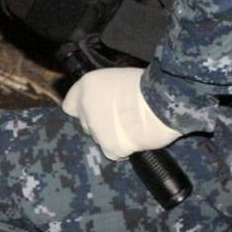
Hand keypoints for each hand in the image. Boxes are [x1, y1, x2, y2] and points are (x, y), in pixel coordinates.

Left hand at [61, 67, 180, 160]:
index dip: (82, 110)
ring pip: (98, 138)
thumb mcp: (118, 78)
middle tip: (119, 120)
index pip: (70, 105)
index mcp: (87, 85)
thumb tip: (105, 102)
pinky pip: (112, 152)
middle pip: (86, 123)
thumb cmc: (147, 85)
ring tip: (131, 129)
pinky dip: (122, 149)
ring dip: (111, 137)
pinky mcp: (109, 146)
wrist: (162, 102)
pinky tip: (135, 140)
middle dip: (99, 124)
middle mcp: (86, 107)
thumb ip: (104, 91)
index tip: (94, 112)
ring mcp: (96, 128)